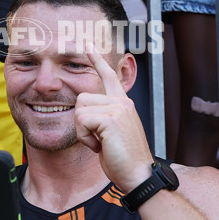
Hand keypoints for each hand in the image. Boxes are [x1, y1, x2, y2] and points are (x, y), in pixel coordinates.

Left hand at [74, 45, 152, 190]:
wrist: (138, 175)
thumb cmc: (124, 159)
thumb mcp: (112, 132)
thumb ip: (102, 118)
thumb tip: (84, 111)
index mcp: (123, 103)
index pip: (108, 76)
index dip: (97, 59)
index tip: (88, 44)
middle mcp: (122, 101)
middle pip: (81, 98)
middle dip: (83, 122)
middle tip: (100, 140)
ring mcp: (118, 108)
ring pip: (79, 109)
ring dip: (84, 132)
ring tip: (102, 143)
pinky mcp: (111, 118)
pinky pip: (81, 121)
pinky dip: (85, 138)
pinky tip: (101, 147)